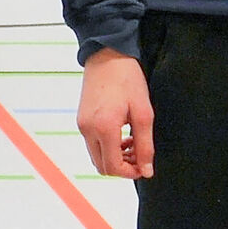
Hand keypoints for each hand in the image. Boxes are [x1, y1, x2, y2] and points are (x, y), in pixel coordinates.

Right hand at [76, 48, 153, 178]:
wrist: (107, 55)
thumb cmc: (127, 80)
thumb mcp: (144, 113)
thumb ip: (145, 145)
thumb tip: (146, 171)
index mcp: (104, 128)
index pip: (113, 167)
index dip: (131, 173)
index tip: (144, 166)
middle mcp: (88, 129)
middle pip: (102, 166)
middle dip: (122, 166)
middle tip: (139, 154)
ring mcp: (81, 124)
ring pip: (96, 156)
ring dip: (114, 157)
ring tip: (132, 142)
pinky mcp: (81, 119)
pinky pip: (92, 143)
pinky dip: (106, 146)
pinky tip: (121, 133)